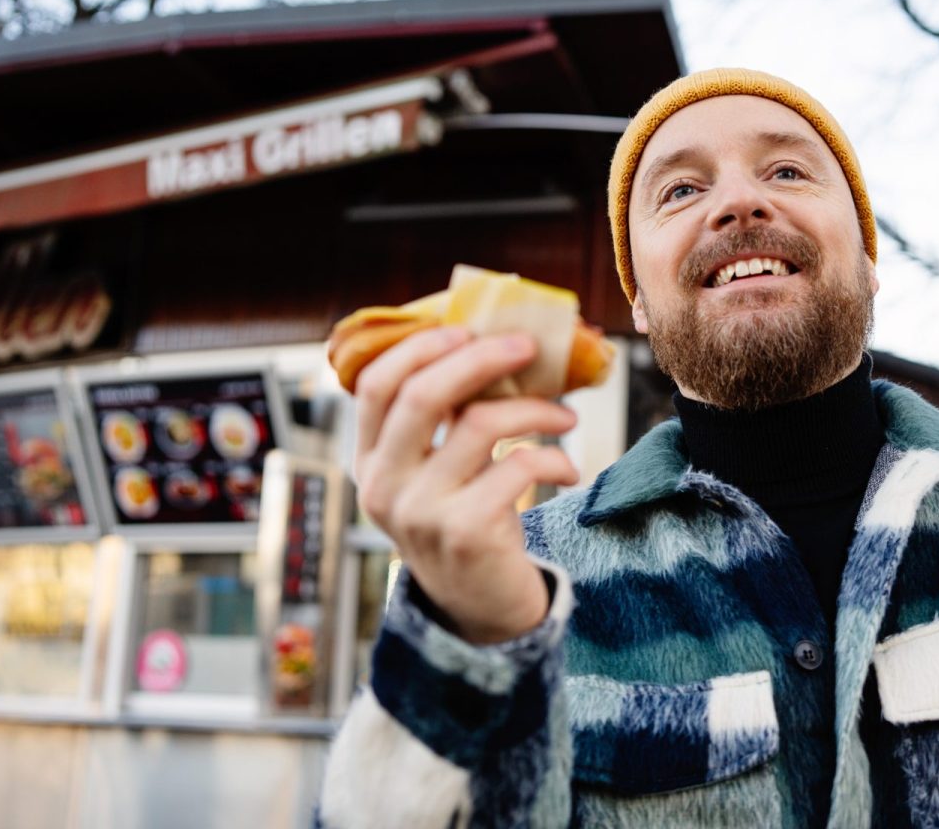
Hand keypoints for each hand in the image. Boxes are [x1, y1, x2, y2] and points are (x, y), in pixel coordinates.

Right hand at [352, 327, 579, 643]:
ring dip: (535, 410)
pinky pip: (517, 466)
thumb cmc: (466, 521)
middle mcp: (384, 485)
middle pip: (424, 394)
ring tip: (566, 418)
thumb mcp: (437, 474)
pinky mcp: (466, 531)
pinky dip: (553, 457)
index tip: (466, 329)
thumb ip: (444, 421)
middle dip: (482, 358)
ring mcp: (422, 511)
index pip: (375, 385)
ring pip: (480, 424)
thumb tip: (491, 342)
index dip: (419, 348)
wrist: (480, 609)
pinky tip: (567, 468)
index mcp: (371, 461)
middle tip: (529, 348)